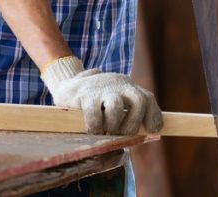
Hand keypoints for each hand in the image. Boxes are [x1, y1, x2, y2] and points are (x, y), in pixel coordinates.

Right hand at [41, 56, 162, 134]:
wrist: (64, 87)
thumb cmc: (93, 99)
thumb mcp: (112, 99)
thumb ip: (129, 110)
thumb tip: (152, 127)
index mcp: (126, 85)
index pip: (147, 98)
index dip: (153, 116)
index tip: (152, 130)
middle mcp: (117, 83)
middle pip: (139, 101)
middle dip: (132, 123)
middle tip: (121, 134)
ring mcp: (100, 88)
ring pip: (116, 107)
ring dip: (111, 124)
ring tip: (104, 130)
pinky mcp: (84, 95)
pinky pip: (94, 115)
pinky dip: (94, 126)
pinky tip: (91, 129)